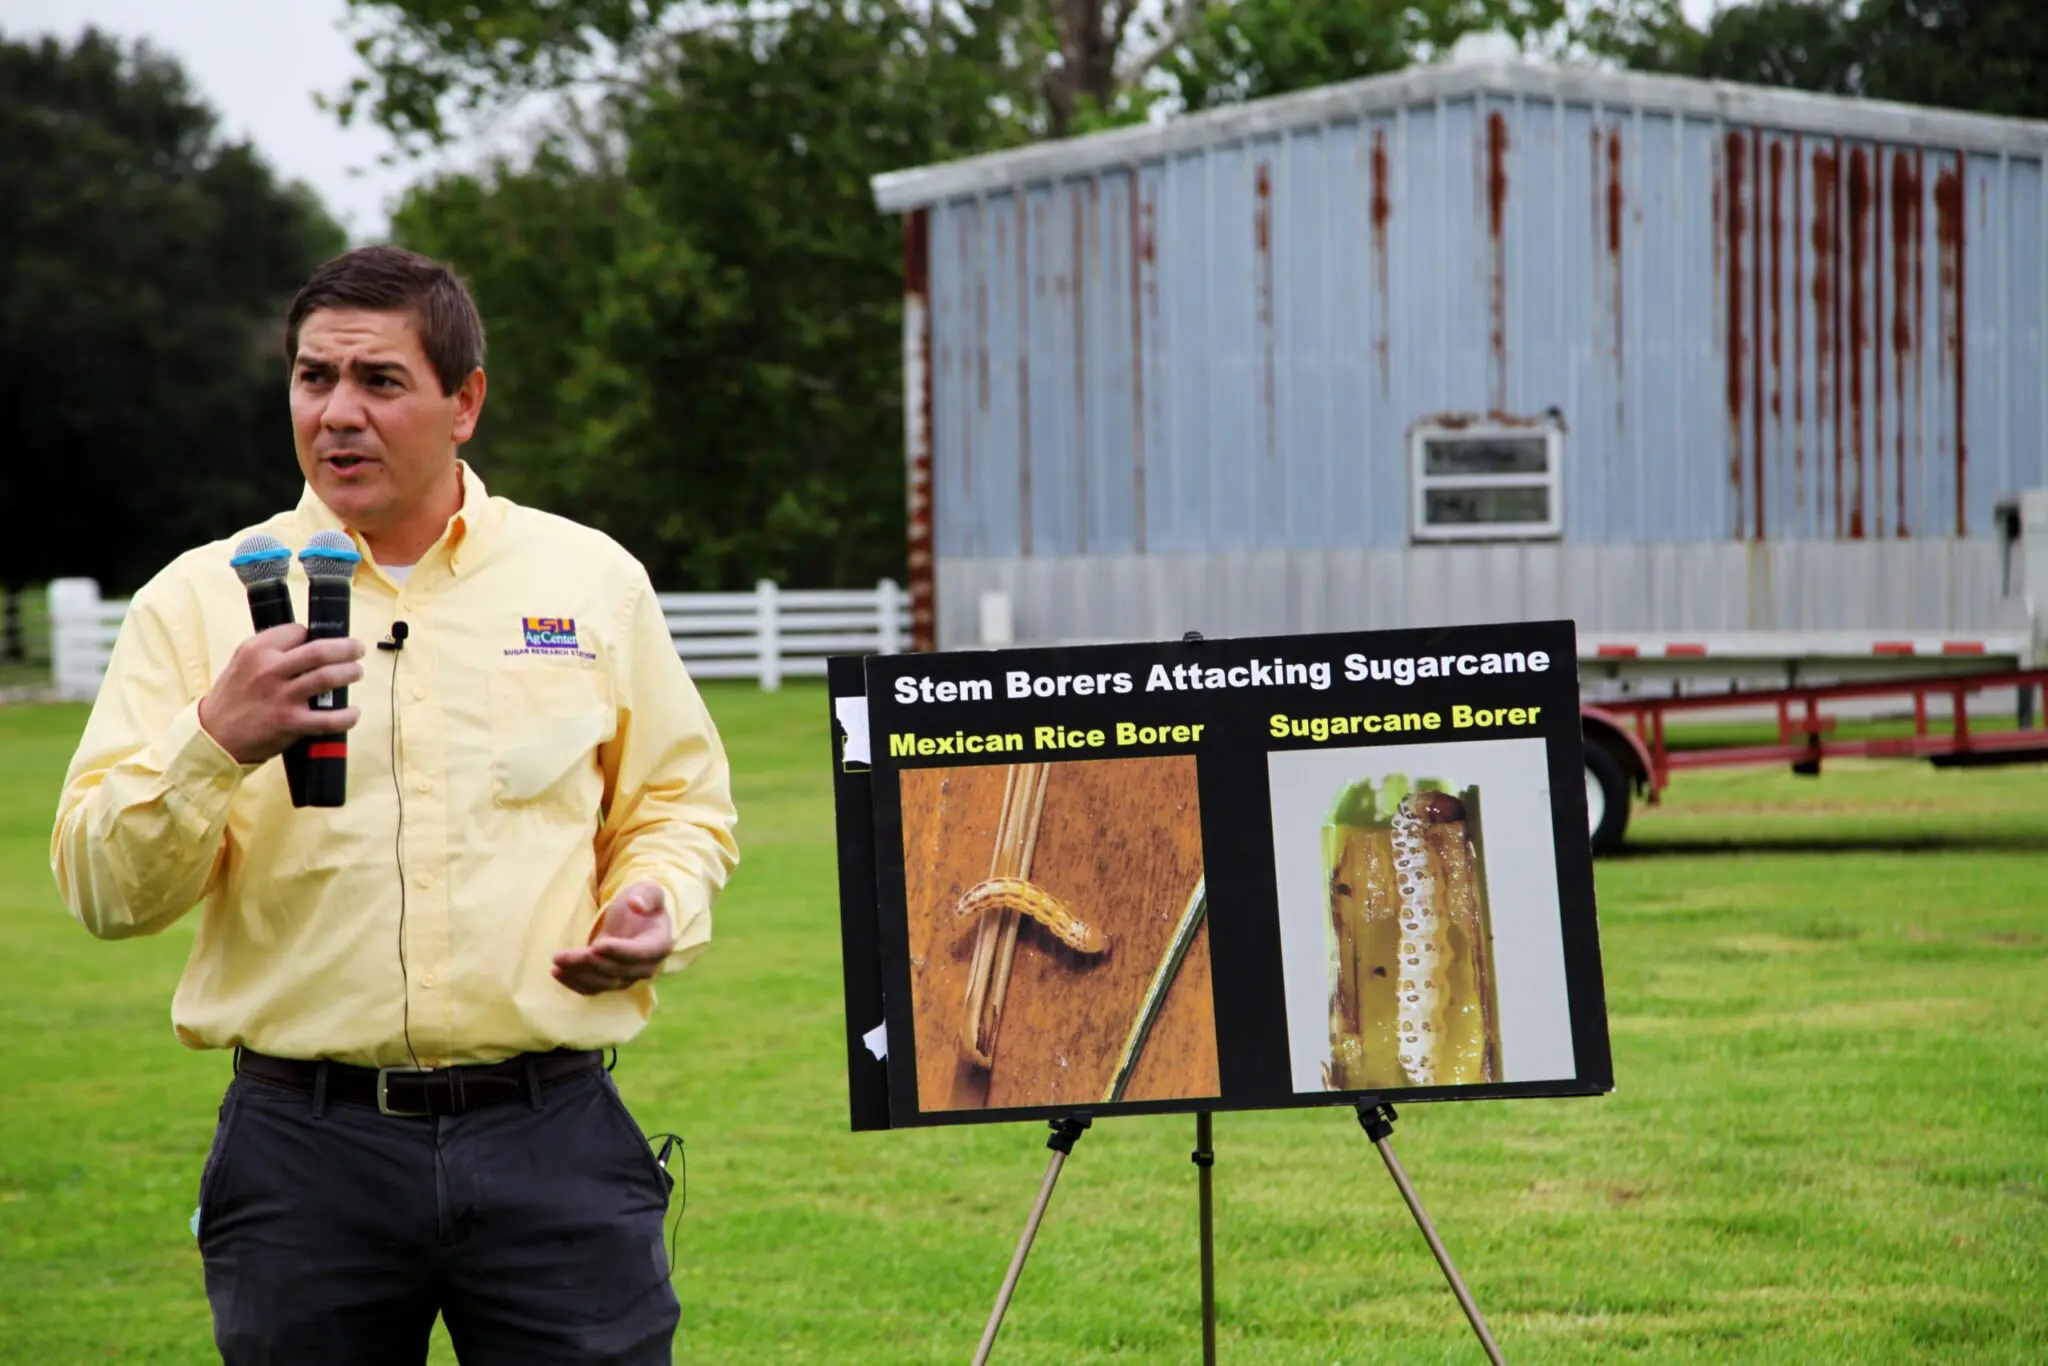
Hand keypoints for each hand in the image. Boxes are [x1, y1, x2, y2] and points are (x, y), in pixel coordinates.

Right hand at [197, 624, 364, 764]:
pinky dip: (347, 716)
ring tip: (356, 672)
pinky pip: (328, 719)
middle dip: (346, 648)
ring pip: (327, 678)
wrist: (214, 736)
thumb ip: (270, 650)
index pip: (298, 631)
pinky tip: (353, 713)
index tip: (323, 641)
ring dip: (349, 673)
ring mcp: (281, 697)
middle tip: (358, 649)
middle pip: (320, 651)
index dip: (314, 635)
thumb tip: (308, 640)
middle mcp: (269, 670)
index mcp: (257, 651)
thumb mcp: (243, 662)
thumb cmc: (234, 697)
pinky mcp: (290, 723)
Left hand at [553, 881, 673, 994]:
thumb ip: (647, 896)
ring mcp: (628, 977)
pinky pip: (593, 989)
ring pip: (602, 983)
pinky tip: (556, 972)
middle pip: (616, 971)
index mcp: (659, 945)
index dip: (619, 951)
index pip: (640, 953)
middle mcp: (646, 967)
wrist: (637, 916)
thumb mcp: (648, 890)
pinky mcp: (611, 980)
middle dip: (588, 963)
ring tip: (557, 961)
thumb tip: (636, 904)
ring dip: (578, 974)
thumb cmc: (643, 901)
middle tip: (561, 954)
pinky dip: (575, 983)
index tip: (596, 945)